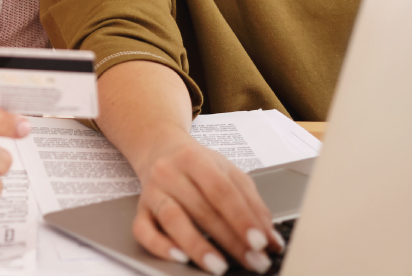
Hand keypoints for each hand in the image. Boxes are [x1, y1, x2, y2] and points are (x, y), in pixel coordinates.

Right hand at [133, 132, 284, 274]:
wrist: (159, 147)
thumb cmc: (196, 163)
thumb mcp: (227, 171)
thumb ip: (251, 202)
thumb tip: (271, 239)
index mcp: (195, 158)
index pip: (221, 189)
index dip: (242, 217)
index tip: (260, 242)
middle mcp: (171, 172)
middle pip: (201, 208)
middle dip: (230, 240)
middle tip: (252, 261)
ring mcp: (153, 191)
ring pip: (172, 218)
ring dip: (197, 246)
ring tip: (219, 267)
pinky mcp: (140, 209)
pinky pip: (143, 230)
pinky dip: (160, 246)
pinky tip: (179, 258)